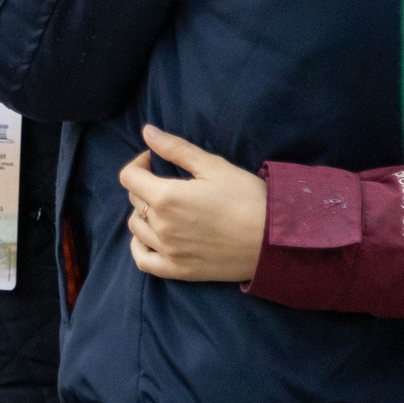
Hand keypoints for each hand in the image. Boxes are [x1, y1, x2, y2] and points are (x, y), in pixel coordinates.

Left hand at [118, 125, 266, 283]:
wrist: (274, 241)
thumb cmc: (248, 198)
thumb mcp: (213, 166)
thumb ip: (176, 148)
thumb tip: (147, 132)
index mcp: (166, 197)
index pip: (129, 177)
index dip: (139, 163)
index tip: (154, 160)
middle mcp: (161, 226)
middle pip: (134, 200)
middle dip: (145, 185)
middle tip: (168, 181)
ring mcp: (169, 251)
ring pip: (136, 228)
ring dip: (142, 213)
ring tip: (163, 206)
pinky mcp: (179, 270)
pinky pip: (144, 260)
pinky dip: (139, 247)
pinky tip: (149, 237)